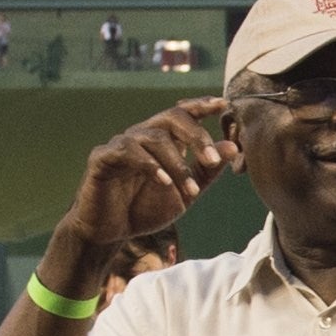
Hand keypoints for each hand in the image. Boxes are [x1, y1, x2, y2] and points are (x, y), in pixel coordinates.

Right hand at [64, 98, 237, 248]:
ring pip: (155, 138)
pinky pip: (127, 151)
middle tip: (212, 161)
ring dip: (178, 164)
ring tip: (191, 191)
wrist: (113, 231)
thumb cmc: (148, 207)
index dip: (202, 105)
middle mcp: (143, 135)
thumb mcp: (188, 191)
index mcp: (165, 139)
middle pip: (172, 117)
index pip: (184, 113)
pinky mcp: (102, 157)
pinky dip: (150, 165)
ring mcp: (121, 144)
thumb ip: (208, 169)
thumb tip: (234, 146)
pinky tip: (164, 182)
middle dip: (197, 137)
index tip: (224, 104)